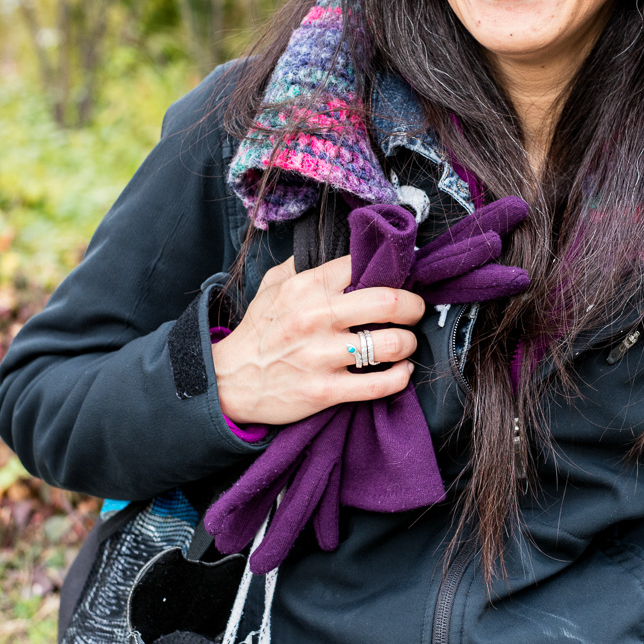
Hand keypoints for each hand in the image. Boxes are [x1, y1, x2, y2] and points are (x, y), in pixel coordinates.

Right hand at [211, 254, 425, 426]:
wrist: (229, 381)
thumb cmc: (258, 332)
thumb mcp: (272, 287)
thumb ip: (304, 266)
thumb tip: (341, 252)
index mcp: (306, 287)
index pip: (363, 266)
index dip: (391, 270)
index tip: (401, 278)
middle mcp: (316, 318)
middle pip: (389, 302)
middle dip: (413, 306)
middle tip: (415, 311)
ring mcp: (321, 356)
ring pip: (391, 344)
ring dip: (408, 343)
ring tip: (405, 343)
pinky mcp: (325, 391)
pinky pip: (379, 385)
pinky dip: (400, 378)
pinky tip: (401, 372)